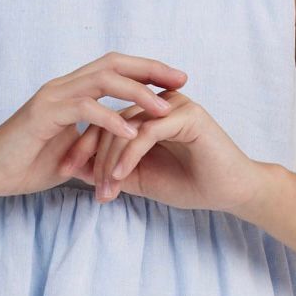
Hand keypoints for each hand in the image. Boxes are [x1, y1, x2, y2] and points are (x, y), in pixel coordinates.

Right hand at [0, 51, 189, 199]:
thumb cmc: (25, 163)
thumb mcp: (71, 153)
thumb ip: (95, 144)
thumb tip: (123, 149)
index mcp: (71, 91)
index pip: (115, 68)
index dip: (147, 70)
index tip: (177, 80)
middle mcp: (63, 86)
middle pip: (114, 63)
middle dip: (150, 69)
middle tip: (181, 79)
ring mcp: (52, 96)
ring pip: (102, 80)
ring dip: (136, 92)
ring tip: (163, 108)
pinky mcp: (43, 113)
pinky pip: (83, 109)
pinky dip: (109, 118)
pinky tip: (131, 130)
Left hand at [56, 88, 267, 213]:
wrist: (230, 192)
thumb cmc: (189, 184)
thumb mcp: (141, 178)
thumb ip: (112, 169)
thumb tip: (77, 169)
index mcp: (148, 112)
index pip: (105, 120)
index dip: (83, 144)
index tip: (64, 170)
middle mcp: (159, 102)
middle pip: (111, 120)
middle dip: (89, 151)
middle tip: (73, 177)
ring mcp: (174, 105)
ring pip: (126, 126)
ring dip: (109, 159)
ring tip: (102, 188)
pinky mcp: (187, 115)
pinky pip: (147, 133)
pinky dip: (129, 156)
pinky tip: (118, 177)